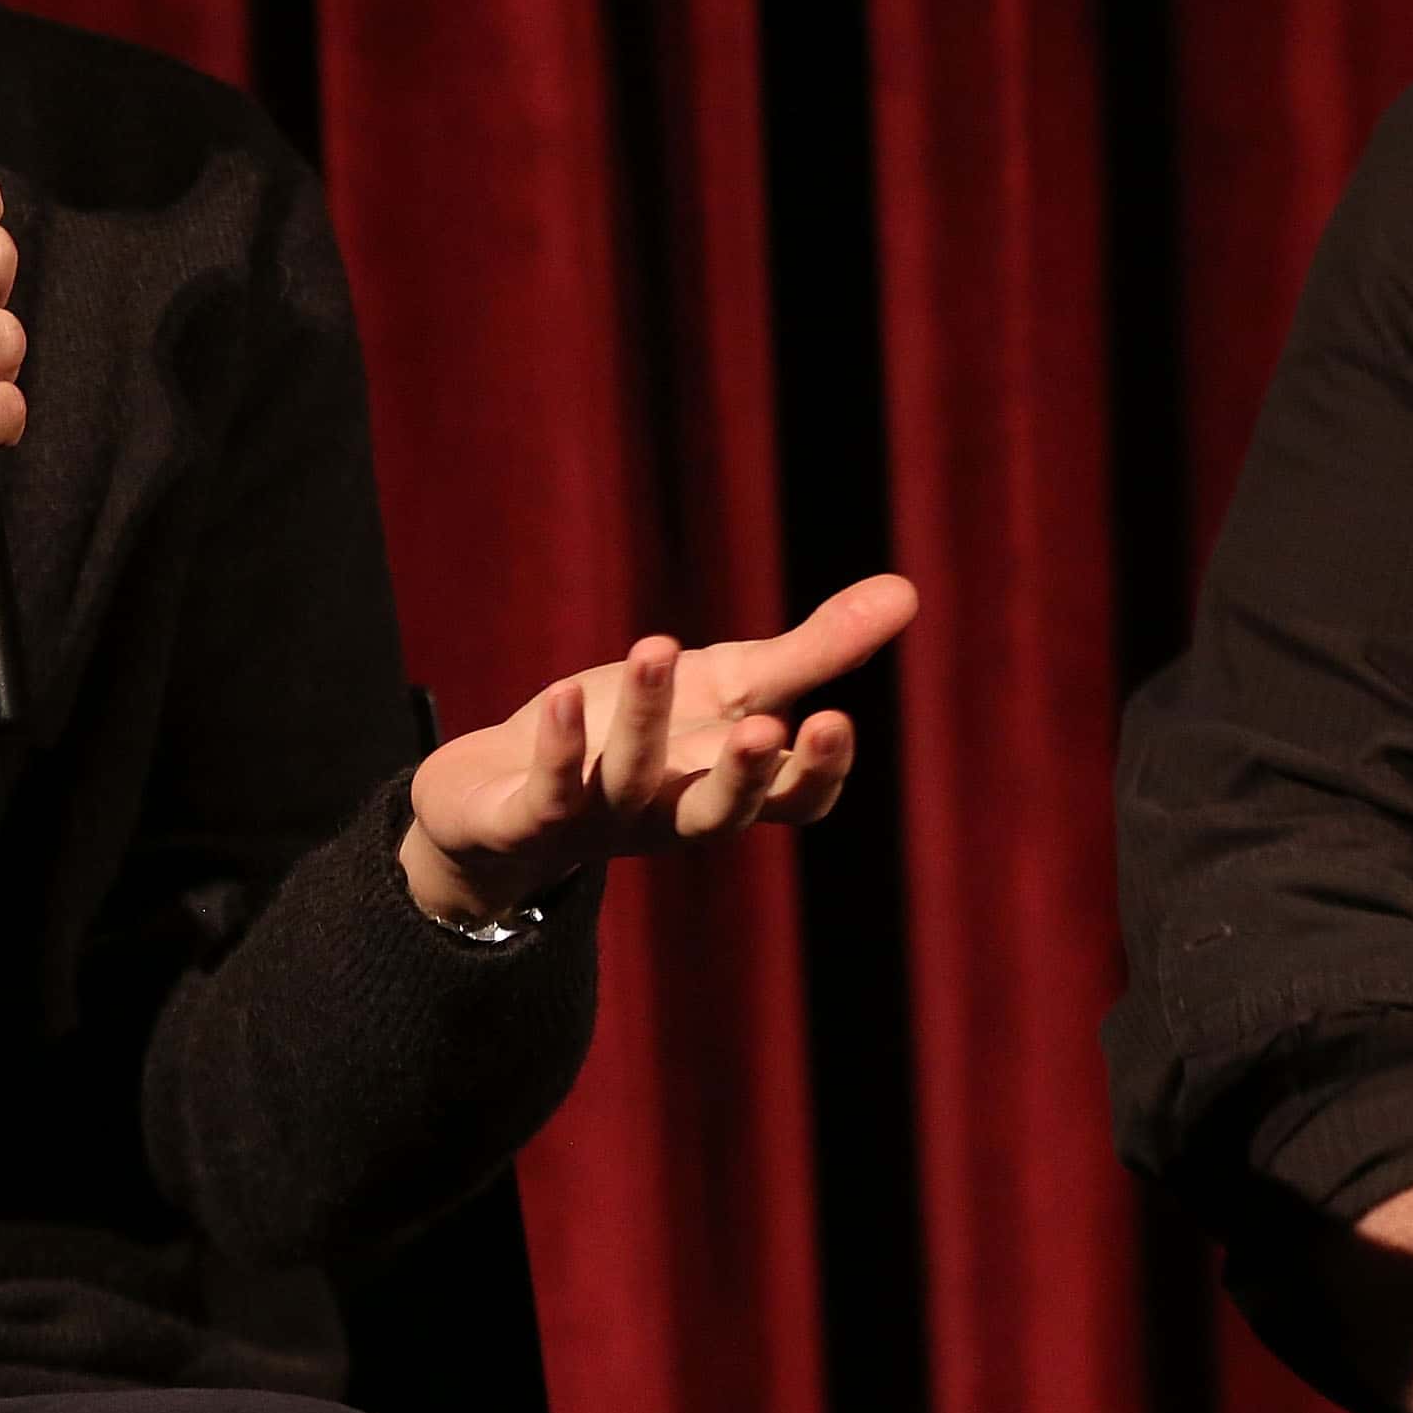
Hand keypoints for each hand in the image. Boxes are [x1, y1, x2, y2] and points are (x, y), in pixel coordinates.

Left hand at [399, 576, 919, 922]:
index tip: (836, 720)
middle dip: (743, 775)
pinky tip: (561, 692)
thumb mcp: (728, 686)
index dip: (815, 773)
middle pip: (717, 813)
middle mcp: (670, 814)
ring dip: (643, 721)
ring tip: (655, 647)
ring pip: (629, 781)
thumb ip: (816, 652)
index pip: (790, 802)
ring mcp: (599, 822)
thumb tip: (909, 590)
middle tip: (769, 726)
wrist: (504, 794)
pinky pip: (546, 793)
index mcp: (727, 787)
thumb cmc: (635, 735)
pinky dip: (557, 746)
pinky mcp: (527, 820)